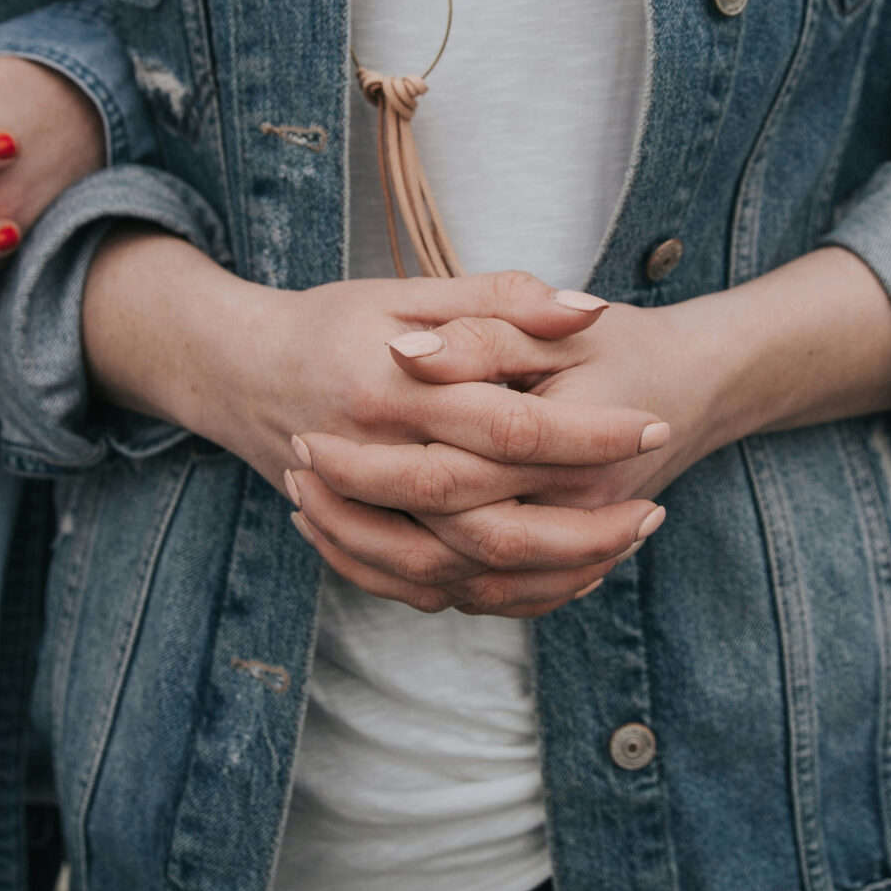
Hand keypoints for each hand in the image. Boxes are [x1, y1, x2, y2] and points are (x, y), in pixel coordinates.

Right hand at [83, 237, 671, 618]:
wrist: (236, 372)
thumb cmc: (329, 323)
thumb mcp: (408, 293)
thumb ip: (498, 299)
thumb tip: (588, 308)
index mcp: (393, 390)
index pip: (509, 424)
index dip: (586, 432)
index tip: (653, 427)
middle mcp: (373, 462)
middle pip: (493, 521)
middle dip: (584, 525)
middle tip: (654, 511)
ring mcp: (360, 515)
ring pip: (466, 573)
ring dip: (550, 573)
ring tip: (620, 549)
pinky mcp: (358, 545)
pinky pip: (433, 592)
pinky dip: (497, 596)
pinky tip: (557, 579)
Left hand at [291, 246, 890, 607]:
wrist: (699, 384)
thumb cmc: (622, 342)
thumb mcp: (557, 323)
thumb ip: (485, 329)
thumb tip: (408, 353)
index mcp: (567, 446)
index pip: (451, 472)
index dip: (373, 463)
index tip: (306, 436)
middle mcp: (574, 508)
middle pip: (448, 539)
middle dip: (362, 515)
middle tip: (295, 473)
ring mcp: (571, 543)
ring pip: (460, 585)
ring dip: (377, 556)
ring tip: (308, 511)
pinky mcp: (562, 566)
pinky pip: (481, 600)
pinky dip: (416, 584)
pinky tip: (357, 549)